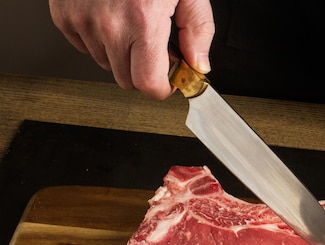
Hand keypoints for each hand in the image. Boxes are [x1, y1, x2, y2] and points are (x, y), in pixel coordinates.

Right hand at [49, 0, 213, 98]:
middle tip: (157, 48)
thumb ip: (198, 31)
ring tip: (133, 24)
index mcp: (142, 20)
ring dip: (123, 55)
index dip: (163, 87)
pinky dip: (100, 39)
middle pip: (127, 80)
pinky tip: (113, 17)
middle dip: (145, 71)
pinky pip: (84, 46)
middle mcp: (109, 24)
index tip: (170, 79)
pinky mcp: (64, 14)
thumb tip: (198, 64)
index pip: (148, 84)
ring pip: (106, 64)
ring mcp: (82, 20)